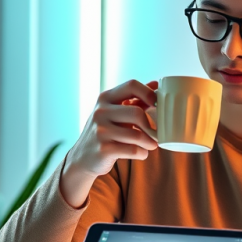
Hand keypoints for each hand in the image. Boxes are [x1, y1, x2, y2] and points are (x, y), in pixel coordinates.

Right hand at [60, 79, 158, 206]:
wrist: (83, 157)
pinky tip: (141, 153)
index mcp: (105, 98)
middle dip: (151, 126)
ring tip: (152, 145)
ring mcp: (100, 131)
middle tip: (157, 134)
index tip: (158, 104)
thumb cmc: (105, 131)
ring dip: (150, 142)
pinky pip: (133, 150)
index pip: (131, 85)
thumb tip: (155, 84)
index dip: (149, 93)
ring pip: (137, 135)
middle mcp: (101, 112)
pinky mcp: (103, 149)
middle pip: (137, 113)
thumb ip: (134, 99)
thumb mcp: (114, 111)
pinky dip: (142, 153)